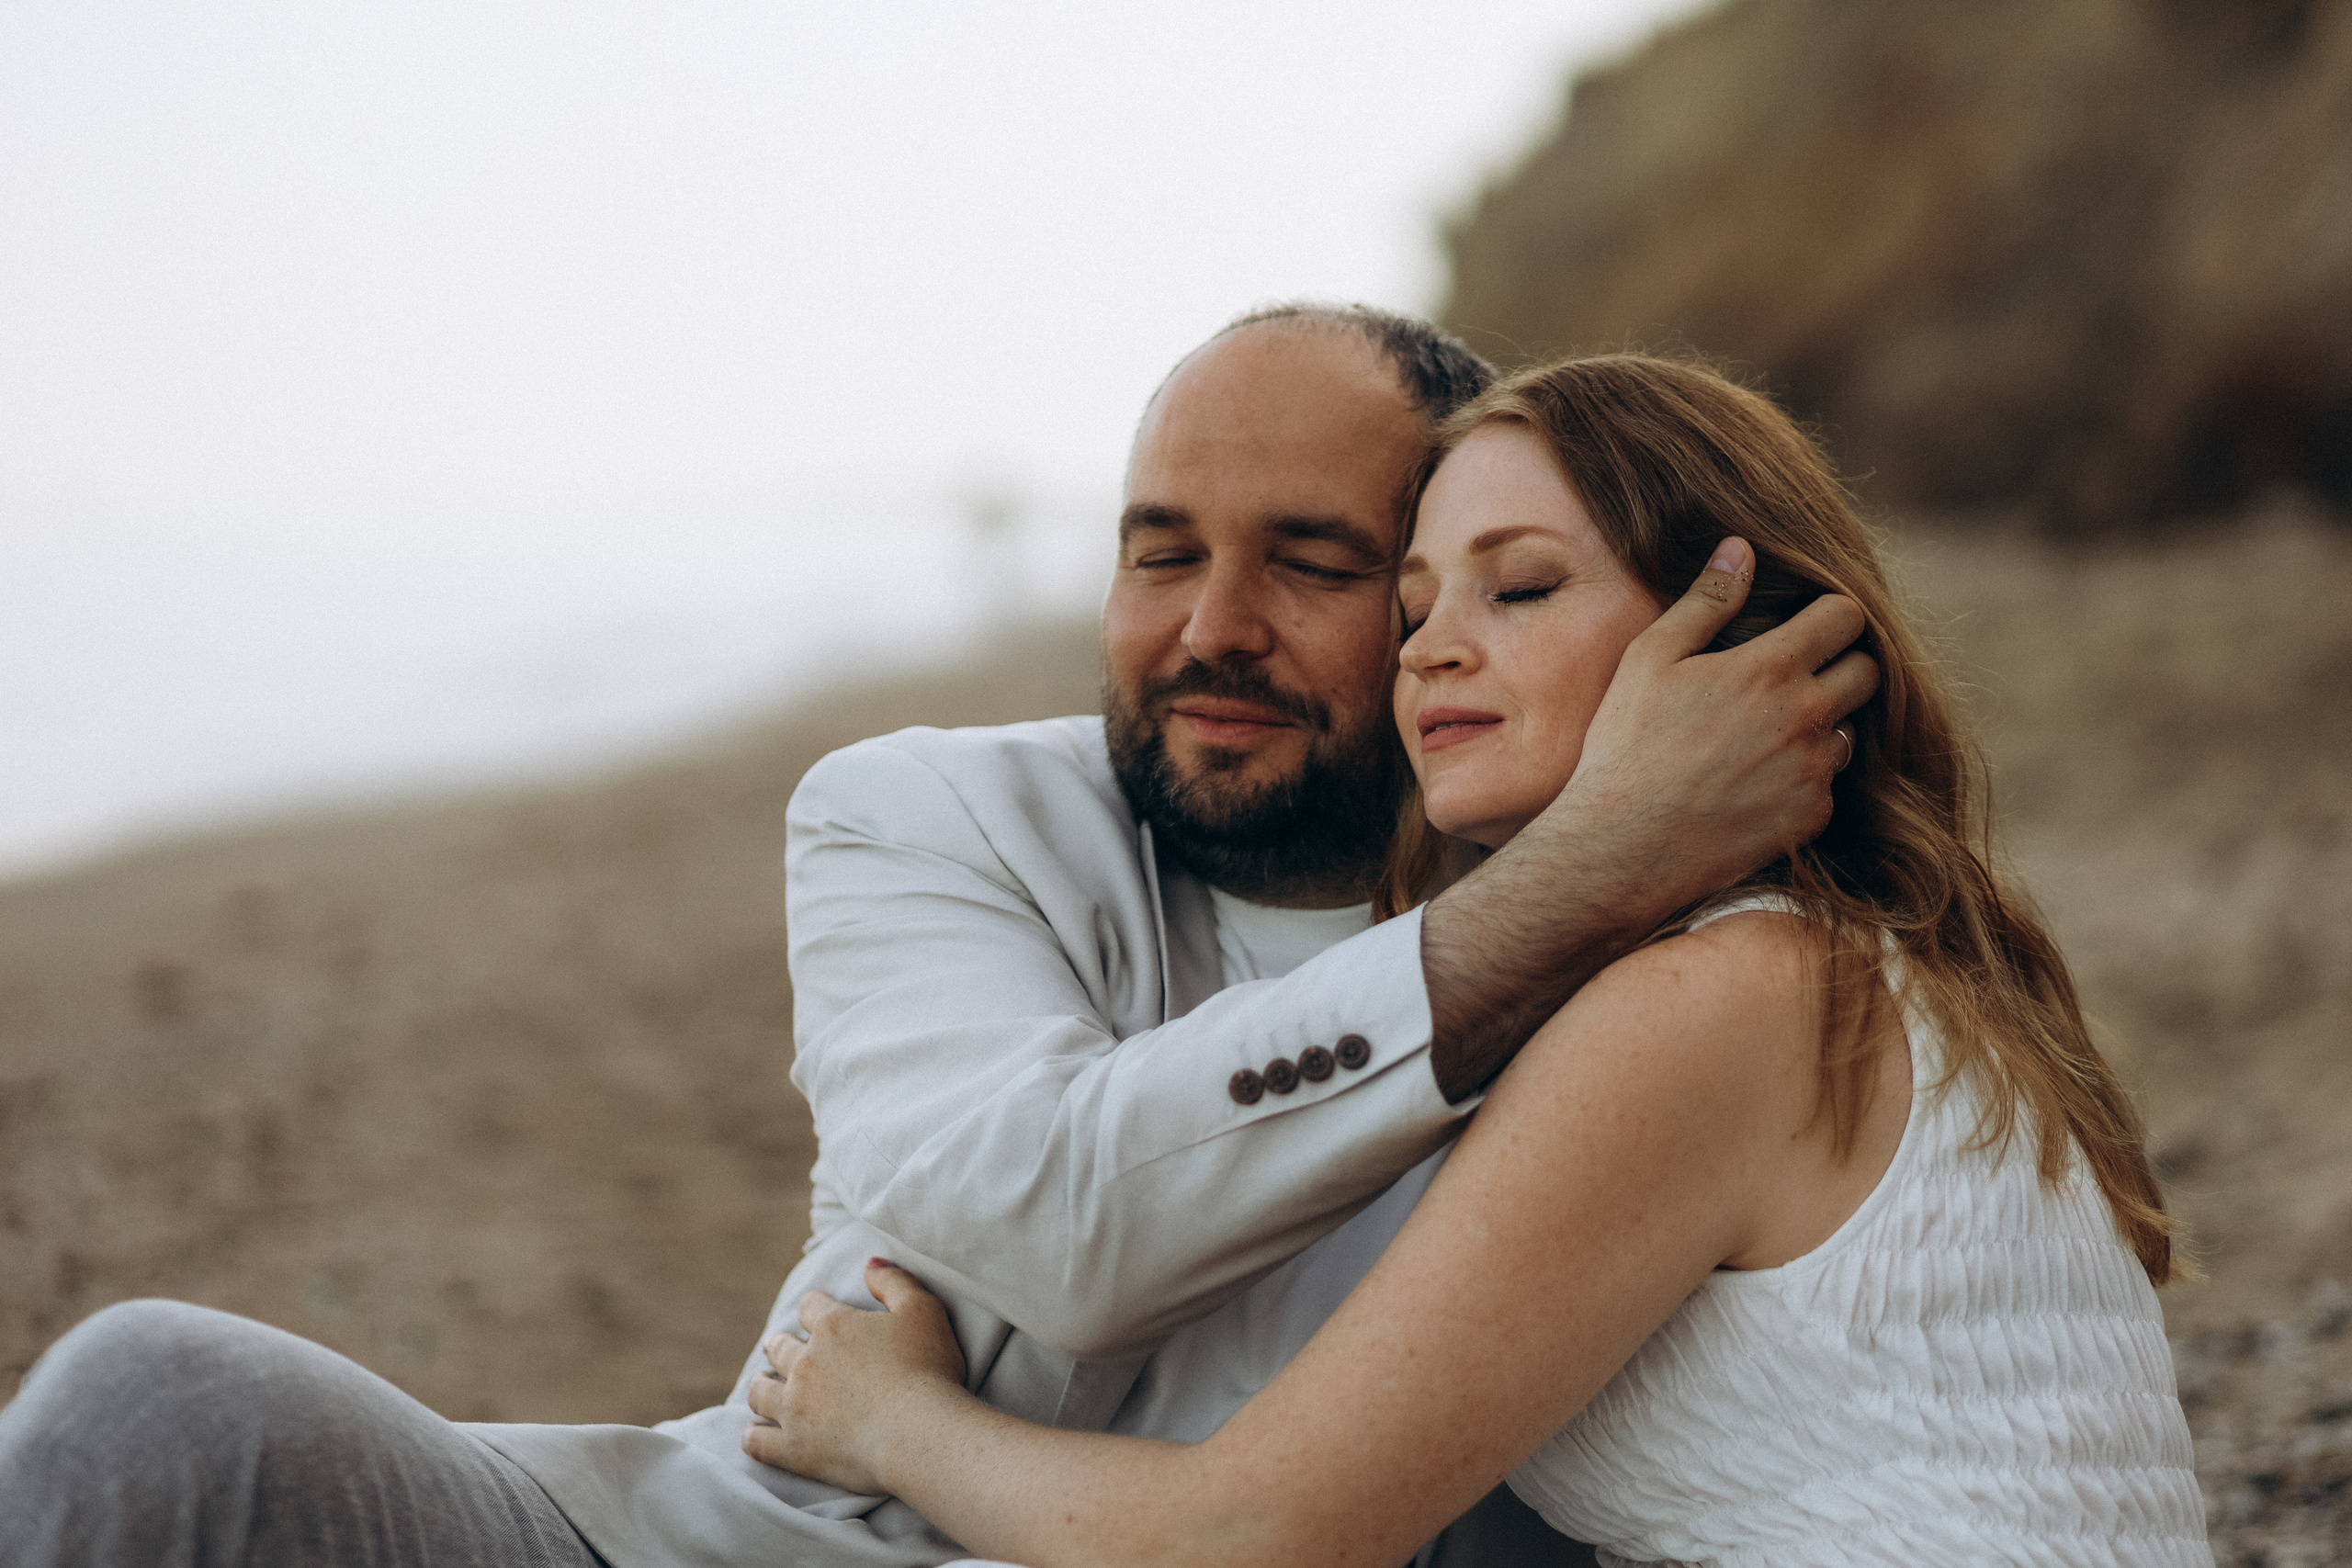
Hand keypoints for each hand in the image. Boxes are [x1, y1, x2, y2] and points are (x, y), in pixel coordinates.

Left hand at [742, 1258, 968, 1495]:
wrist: (921, 1434)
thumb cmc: (928, 1370)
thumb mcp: (923, 1310)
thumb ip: (895, 1281)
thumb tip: (870, 1264)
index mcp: (833, 1327)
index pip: (811, 1307)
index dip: (814, 1308)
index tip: (817, 1314)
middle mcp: (805, 1364)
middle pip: (779, 1348)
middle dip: (779, 1345)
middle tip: (778, 1348)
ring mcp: (795, 1409)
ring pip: (760, 1392)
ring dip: (761, 1386)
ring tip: (764, 1386)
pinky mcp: (794, 1449)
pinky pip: (756, 1442)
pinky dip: (753, 1435)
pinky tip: (756, 1432)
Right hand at [1558, 535, 1876, 899]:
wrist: (1623, 846)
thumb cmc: (1627, 747)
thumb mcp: (1651, 660)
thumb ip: (1704, 601)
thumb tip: (1741, 548)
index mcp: (1770, 668)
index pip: (1845, 617)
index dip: (1830, 615)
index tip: (1808, 625)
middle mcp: (1806, 717)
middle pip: (1867, 672)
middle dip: (1840, 665)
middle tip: (1794, 677)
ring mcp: (1813, 772)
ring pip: (1848, 731)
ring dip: (1821, 726)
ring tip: (1766, 737)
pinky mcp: (1810, 817)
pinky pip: (1828, 785)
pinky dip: (1802, 779)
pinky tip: (1755, 783)